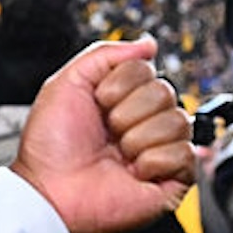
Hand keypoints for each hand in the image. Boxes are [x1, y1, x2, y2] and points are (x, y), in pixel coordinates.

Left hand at [9, 37, 193, 232]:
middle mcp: (144, 122)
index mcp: (123, 99)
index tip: (96, 104)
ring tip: (118, 153)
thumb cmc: (50, 145)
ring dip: (137, 138)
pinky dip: (152, 161)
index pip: (147, 70)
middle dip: (127, 112)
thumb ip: (104, 55)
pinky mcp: (171, 179)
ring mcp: (159, 150)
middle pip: (166, 92)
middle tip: (106, 132)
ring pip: (178, 121)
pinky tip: (132, 171)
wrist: (47, 188)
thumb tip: (147, 44)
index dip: (118, 86)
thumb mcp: (66, 83)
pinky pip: (185, 154)